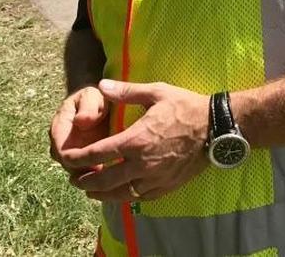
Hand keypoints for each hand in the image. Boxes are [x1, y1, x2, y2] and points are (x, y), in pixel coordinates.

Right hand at [49, 86, 108, 171]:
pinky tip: (114, 178)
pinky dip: (99, 177)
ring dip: (92, 178)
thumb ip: (88, 107)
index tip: (95, 164)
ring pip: (77, 173)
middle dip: (84, 173)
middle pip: (68, 166)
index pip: (60, 150)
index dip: (75, 161)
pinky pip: (87, 172)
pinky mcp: (83, 158)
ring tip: (112, 179)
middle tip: (106, 176)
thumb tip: (82, 121)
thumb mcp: (93, 97)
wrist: (102, 100)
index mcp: (60, 127)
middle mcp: (62, 143)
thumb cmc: (98, 97)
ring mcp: (72, 151)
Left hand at [59, 79, 209, 202]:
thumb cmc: (187, 107)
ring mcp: (155, 178)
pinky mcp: (166, 186)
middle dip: (85, 181)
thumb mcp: (157, 92)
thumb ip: (126, 92)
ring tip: (91, 191)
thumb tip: (102, 85)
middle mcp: (142, 164)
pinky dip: (124, 197)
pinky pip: (139, 198)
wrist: (217, 128)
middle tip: (75, 179)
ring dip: (101, 194)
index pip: (98, 154)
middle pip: (104, 180)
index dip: (78, 158)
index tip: (67, 158)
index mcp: (136, 140)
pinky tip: (119, 193)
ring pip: (120, 194)